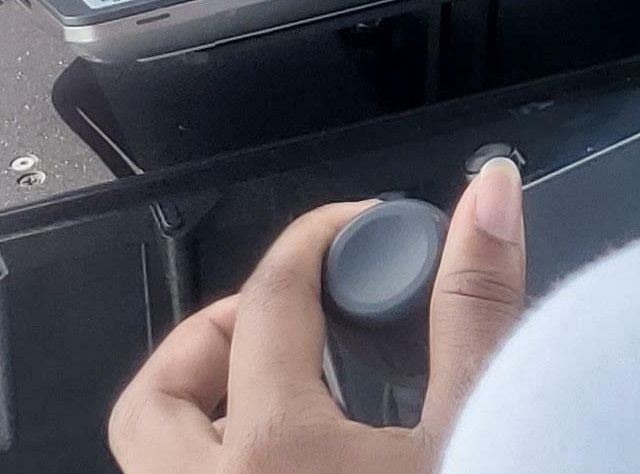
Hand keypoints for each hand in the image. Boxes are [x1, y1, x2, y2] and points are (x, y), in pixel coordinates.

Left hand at [109, 159, 525, 470]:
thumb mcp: (478, 419)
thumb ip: (475, 307)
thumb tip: (487, 193)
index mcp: (272, 453)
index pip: (271, 300)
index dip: (317, 242)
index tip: (358, 231)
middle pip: (156, 396)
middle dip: (217, 334)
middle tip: (290, 316)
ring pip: (152, 460)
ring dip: (207, 408)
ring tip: (286, 390)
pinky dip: (220, 460)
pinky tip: (295, 457)